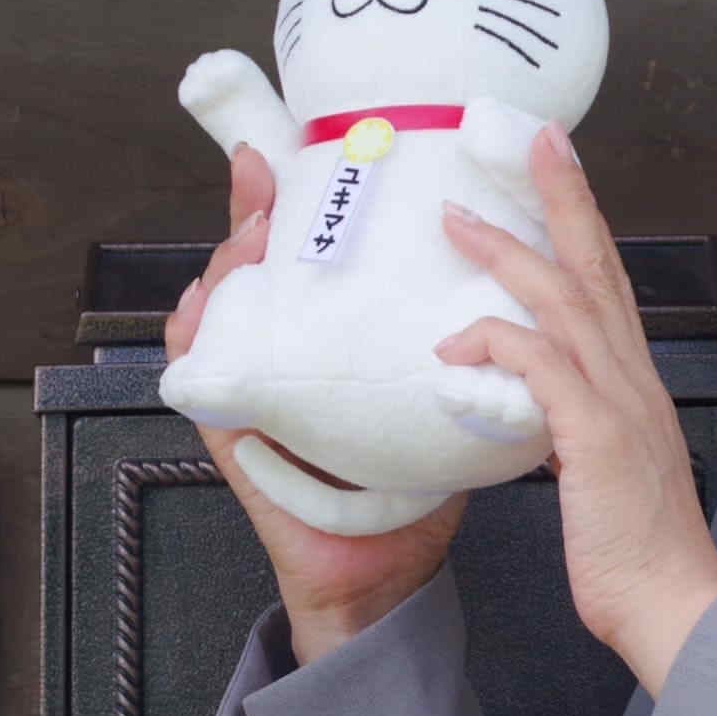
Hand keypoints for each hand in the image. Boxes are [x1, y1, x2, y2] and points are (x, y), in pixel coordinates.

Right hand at [164, 144, 467, 666]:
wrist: (390, 567)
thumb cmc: (416, 480)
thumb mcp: (449, 391)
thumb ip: (467, 334)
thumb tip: (519, 265)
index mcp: (347, 337)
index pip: (326, 255)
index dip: (313, 201)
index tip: (313, 148)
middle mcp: (299, 352)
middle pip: (266, 266)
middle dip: (258, 210)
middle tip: (265, 169)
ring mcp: (263, 388)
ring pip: (227, 308)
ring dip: (228, 261)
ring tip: (248, 229)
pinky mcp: (240, 436)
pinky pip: (206, 379)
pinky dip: (197, 342)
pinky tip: (203, 307)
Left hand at [436, 123, 716, 696]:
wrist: (675, 601)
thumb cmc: (638, 545)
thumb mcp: (604, 464)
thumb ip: (573, 421)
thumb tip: (533, 399)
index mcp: (634, 379)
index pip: (608, 281)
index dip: (584, 221)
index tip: (559, 169)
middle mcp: (632, 375)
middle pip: (596, 266)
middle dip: (563, 197)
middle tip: (534, 141)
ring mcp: (617, 400)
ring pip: (564, 300)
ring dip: (510, 253)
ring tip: (460, 220)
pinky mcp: (594, 435)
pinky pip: (540, 368)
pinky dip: (499, 342)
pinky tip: (459, 341)